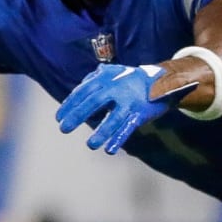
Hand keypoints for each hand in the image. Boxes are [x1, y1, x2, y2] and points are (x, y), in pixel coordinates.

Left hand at [56, 63, 195, 154]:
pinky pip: (128, 128)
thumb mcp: (113, 72)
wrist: (163, 80)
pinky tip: (109, 150)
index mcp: (106, 78)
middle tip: (63, 129)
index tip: (59, 117)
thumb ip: (96, 77)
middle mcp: (116, 88)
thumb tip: (81, 85)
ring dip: (101, 132)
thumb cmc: (132, 78)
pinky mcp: (140, 113)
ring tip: (91, 145)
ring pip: (114, 119)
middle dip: (77, 115)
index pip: (83, 91)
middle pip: (93, 102)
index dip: (70, 103)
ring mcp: (129, 102)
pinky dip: (119, 139)